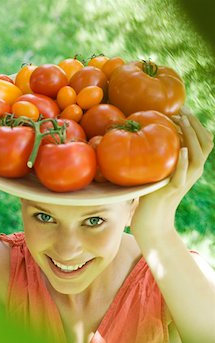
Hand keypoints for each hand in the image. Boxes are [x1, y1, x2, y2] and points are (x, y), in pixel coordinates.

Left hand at [130, 107, 213, 237]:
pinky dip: (182, 162)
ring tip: (183, 122)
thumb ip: (163, 153)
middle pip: (205, 144)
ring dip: (191, 137)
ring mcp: (185, 181)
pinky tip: (180, 149)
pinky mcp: (172, 190)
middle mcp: (193, 172)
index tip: (183, 109)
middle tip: (183, 111)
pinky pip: (182, 175)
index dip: (196, 124)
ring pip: (197, 156)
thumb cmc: (152, 192)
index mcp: (192, 166)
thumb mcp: (160, 169)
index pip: (203, 141)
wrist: (150, 219)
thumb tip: (155, 131)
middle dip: (196, 125)